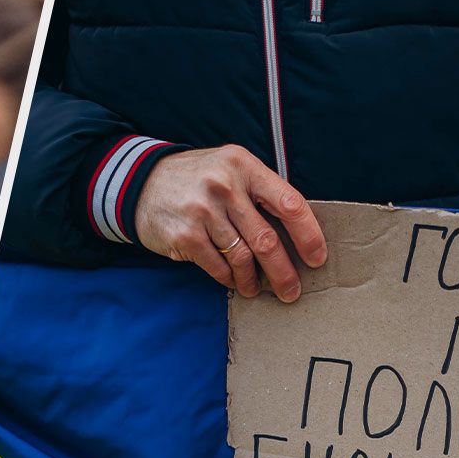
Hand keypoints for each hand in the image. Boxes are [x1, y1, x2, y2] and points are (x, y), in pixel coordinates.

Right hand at [133, 145, 327, 300]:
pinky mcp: (185, 235)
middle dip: (283, 272)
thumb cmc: (196, 179)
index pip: (289, 203)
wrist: (141, 182)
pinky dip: (228, 278)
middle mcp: (224, 187)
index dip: (308, 234)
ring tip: (255, 288)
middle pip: (266, 239)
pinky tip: (232, 280)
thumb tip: (295, 232)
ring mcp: (203, 211)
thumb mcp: (229, 169)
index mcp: (244, 167)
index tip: (317, 258)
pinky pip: (217, 266)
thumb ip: (258, 191)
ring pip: (242, 258)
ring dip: (252, 280)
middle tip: (292, 291)